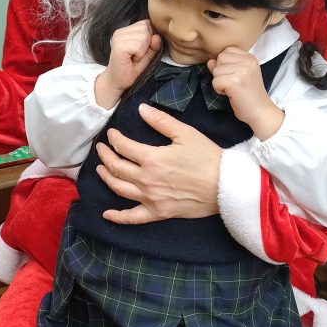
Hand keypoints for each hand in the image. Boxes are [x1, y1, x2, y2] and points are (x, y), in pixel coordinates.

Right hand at [94, 21, 160, 107]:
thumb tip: (157, 36)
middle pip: (146, 28)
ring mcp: (118, 37)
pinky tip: (131, 59)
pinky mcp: (118, 46)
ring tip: (134, 58)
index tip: (140, 51)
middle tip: (136, 55)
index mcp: (126, 30)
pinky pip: (138, 45)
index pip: (147, 24)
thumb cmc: (131, 68)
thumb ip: (153, 45)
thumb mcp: (147, 55)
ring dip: (142, 50)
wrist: (118, 82)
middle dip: (146, 44)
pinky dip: (139, 54)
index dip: (149, 38)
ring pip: (143, 36)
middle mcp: (120, 31)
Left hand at [95, 103, 220, 223]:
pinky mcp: (158, 212)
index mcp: (152, 158)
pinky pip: (132, 218)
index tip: (112, 134)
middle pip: (116, 168)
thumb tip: (141, 109)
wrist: (225, 186)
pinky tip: (107, 214)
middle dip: (105, 156)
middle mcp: (146, 179)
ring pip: (119, 188)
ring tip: (100, 170)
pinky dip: (118, 217)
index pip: (123, 147)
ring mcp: (150, 198)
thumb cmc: (208, 158)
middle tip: (101, 149)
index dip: (114, 139)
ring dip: (106, 178)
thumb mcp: (185, 134)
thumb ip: (161, 121)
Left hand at [208, 47, 283, 139]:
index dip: (225, 64)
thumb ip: (225, 66)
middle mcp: (247, 61)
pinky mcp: (234, 82)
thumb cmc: (249, 95)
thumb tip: (210, 61)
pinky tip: (230, 94)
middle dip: (221, 72)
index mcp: (250, 58)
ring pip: (216, 70)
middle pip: (220, 58)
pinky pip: (215, 81)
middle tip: (233, 83)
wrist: (260, 111)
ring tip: (232, 89)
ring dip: (220, 82)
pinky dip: (219, 90)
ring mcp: (242, 71)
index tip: (234, 75)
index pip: (227, 50)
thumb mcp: (239, 76)